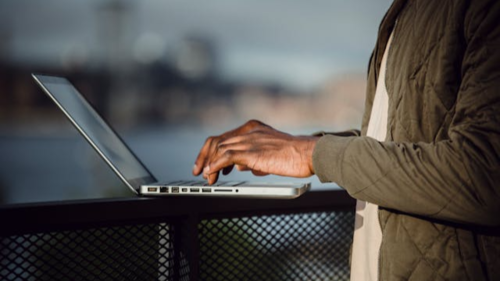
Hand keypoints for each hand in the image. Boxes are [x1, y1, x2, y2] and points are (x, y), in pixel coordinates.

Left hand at [192, 120, 318, 184]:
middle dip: (205, 157)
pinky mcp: (251, 151)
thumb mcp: (270, 154)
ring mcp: (249, 139)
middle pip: (217, 140)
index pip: (225, 137)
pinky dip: (215, 166)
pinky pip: (225, 156)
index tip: (207, 163)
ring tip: (207, 177)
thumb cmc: (296, 156)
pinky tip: (211, 173)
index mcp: (254, 128)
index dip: (212, 151)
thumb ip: (253, 157)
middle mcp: (249, 130)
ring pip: (218, 147)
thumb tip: (239, 166)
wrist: (310, 154)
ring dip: (209, 164)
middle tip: (200, 171)